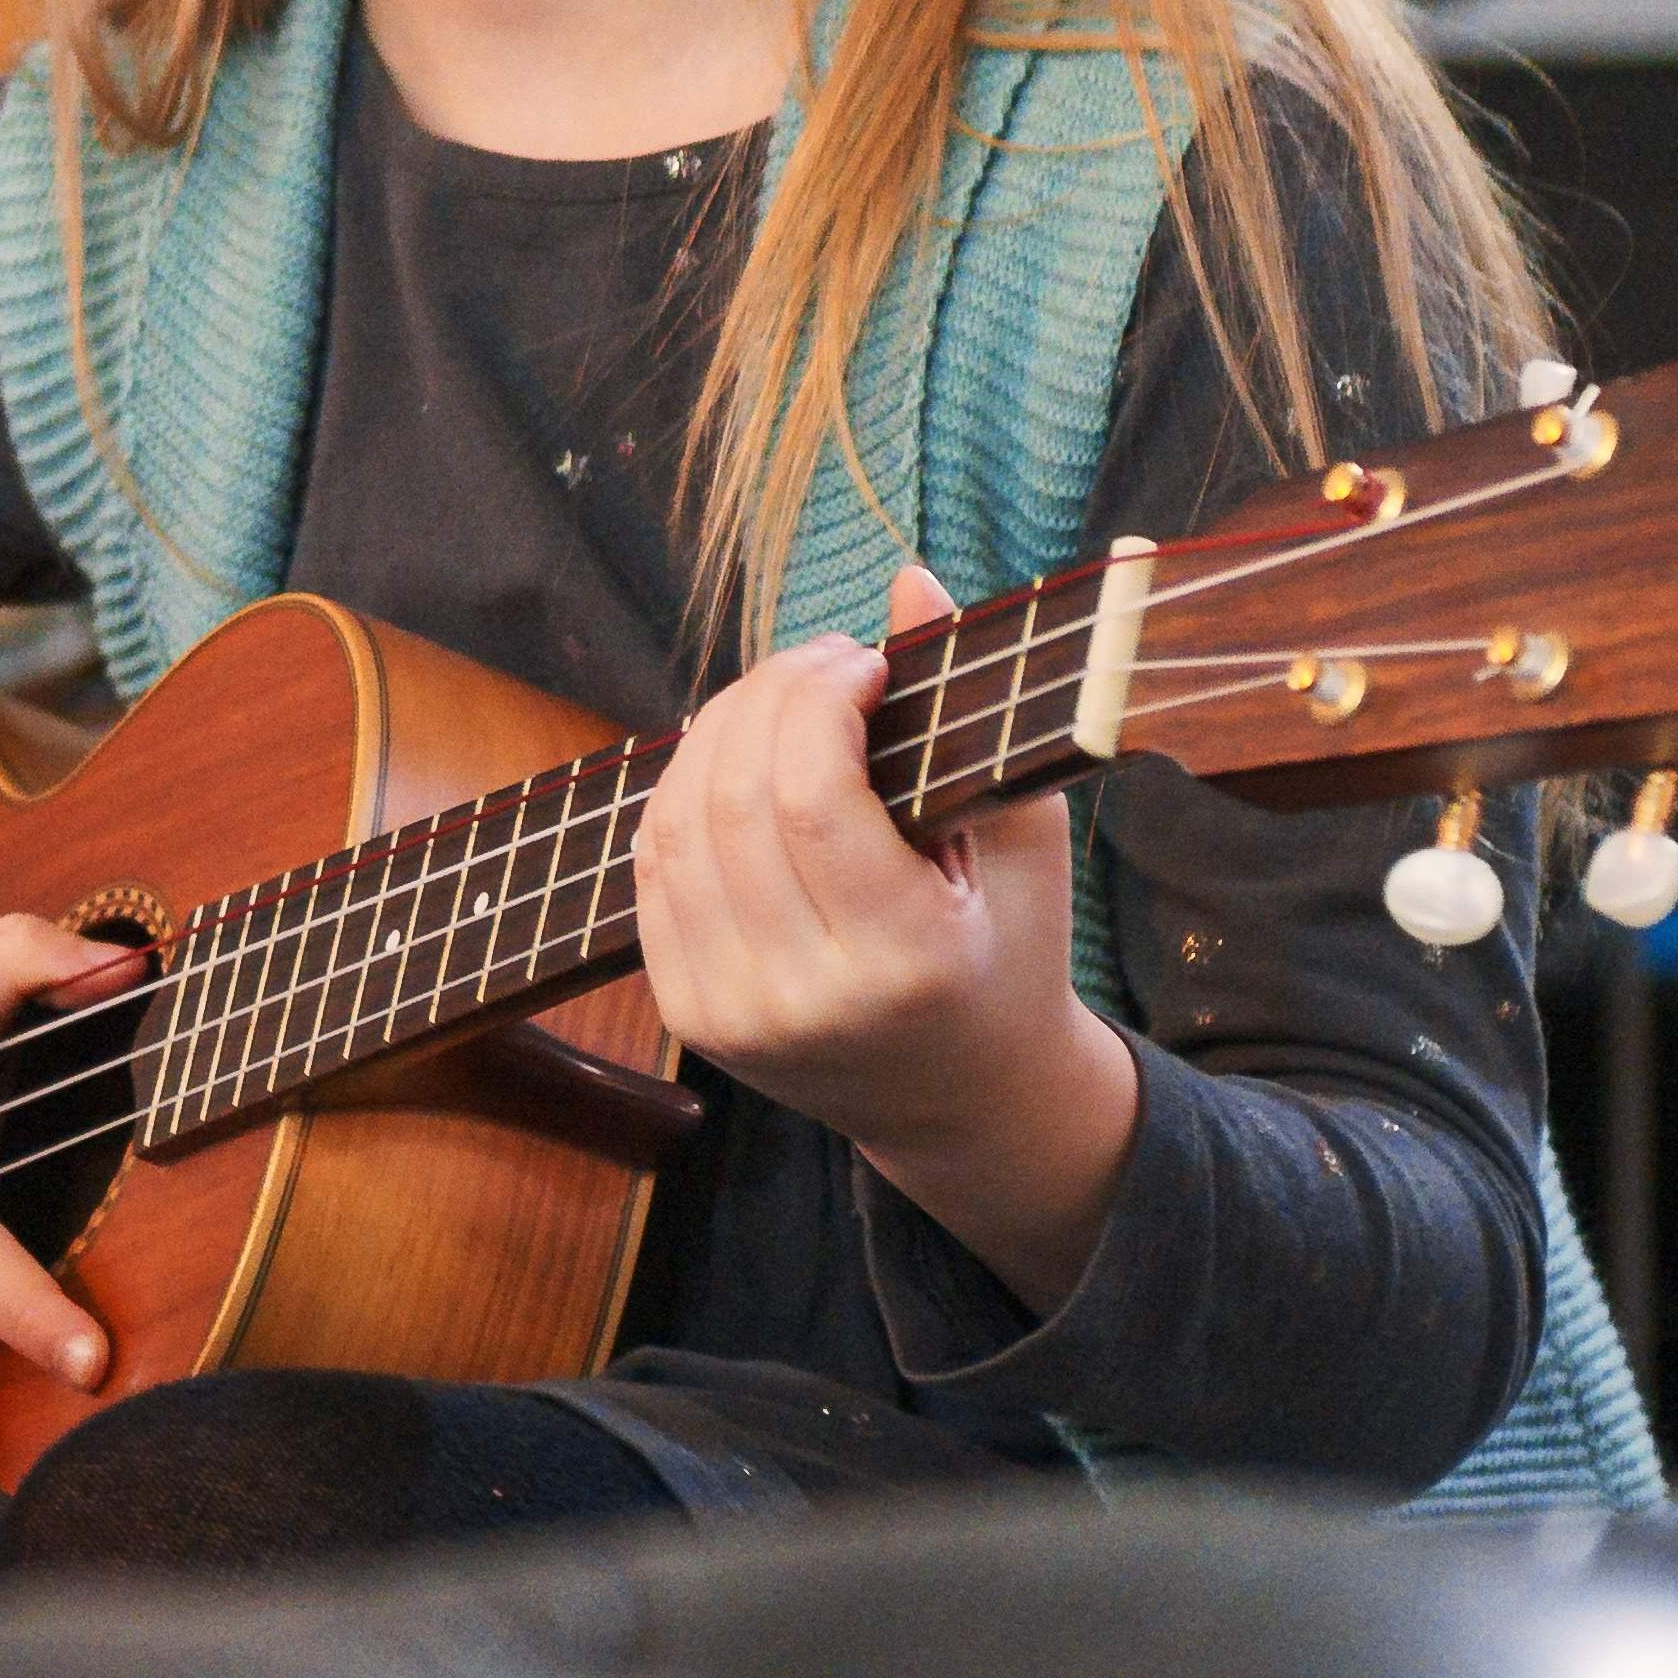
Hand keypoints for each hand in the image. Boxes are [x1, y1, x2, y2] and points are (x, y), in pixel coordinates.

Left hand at [636, 562, 1142, 1309]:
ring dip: (717, 735)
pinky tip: (736, 761)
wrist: (965, 1100)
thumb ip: (972, 713)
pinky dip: (682, 794)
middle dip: (766, 700)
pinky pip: (652, 869)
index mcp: (906, 965)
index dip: (818, 703)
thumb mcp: (1025, 843)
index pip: (812, 801)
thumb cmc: (1009, 951)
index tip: (862, 662)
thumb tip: (910, 577)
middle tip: (819, 663)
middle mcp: (804, 999)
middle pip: (733, 802)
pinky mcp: (687, 1015)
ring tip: (780, 700)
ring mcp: (733, 1014)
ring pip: (675, 826)